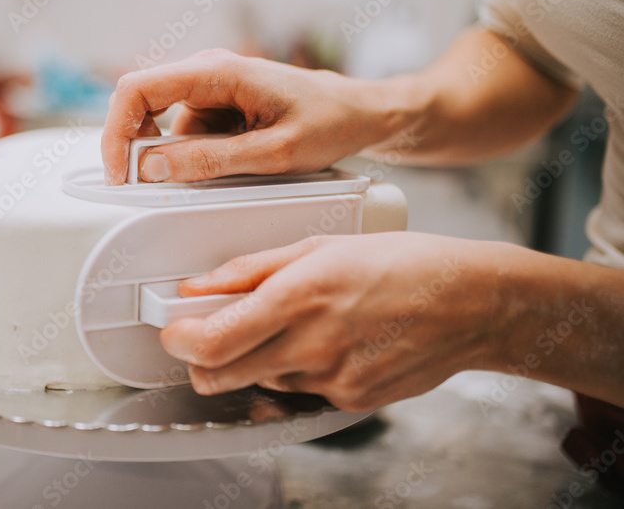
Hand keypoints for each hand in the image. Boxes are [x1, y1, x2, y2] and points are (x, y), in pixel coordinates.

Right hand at [101, 49, 397, 184]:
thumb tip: (153, 167)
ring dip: (178, 157)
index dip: (116, 131)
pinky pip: (187, 133)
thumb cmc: (330, 121)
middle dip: (141, 149)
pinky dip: (197, 156)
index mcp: (218, 70)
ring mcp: (211, 87)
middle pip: (142, 104)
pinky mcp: (218, 104)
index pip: (137, 89)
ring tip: (231, 171)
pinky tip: (236, 163)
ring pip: (165, 126)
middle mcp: (207, 71)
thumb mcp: (273, 153)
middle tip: (157, 186)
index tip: (119, 172)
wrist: (361, 112)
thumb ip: (211, 161)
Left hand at [159, 232, 504, 410]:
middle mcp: (313, 345)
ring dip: (256, 360)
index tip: (173, 328)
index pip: (214, 341)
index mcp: (301, 298)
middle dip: (201, 359)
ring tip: (293, 324)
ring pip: (260, 382)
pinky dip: (298, 369)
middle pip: (222, 376)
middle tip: (207, 334)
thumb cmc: (405, 264)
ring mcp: (333, 380)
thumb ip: (251, 269)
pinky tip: (328, 341)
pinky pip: (301, 391)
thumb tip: (201, 284)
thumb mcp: (321, 247)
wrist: (474, 303)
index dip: (180, 340)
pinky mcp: (351, 400)